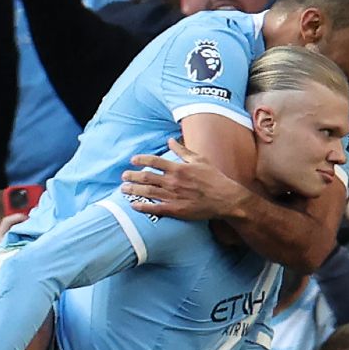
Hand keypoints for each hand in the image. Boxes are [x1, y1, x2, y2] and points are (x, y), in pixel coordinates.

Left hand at [121, 138, 251, 221]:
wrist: (225, 199)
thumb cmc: (214, 178)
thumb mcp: (199, 160)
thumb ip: (183, 150)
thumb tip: (170, 140)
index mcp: (178, 168)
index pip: (154, 161)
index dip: (141, 160)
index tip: (133, 160)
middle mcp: (173, 181)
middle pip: (146, 177)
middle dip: (132, 176)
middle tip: (124, 177)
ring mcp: (173, 196)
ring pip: (147, 192)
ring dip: (133, 190)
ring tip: (123, 189)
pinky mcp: (176, 209)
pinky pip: (155, 208)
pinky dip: (143, 207)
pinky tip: (134, 206)